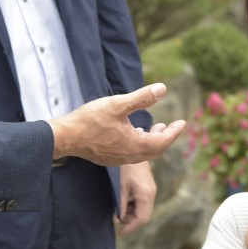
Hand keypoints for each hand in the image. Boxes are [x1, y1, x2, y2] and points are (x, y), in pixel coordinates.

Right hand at [49, 84, 184, 165]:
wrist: (65, 137)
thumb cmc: (90, 119)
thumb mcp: (118, 104)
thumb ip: (141, 98)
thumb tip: (163, 89)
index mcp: (135, 144)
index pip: (162, 142)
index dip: (174, 132)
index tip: (182, 122)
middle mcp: (129, 156)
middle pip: (155, 150)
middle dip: (166, 137)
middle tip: (173, 125)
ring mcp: (118, 159)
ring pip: (143, 153)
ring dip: (152, 141)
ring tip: (156, 128)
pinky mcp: (108, 158)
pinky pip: (131, 154)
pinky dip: (139, 144)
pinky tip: (133, 132)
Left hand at [117, 161, 156, 235]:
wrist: (132, 146)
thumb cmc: (124, 167)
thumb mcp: (120, 187)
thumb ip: (120, 205)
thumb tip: (117, 220)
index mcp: (146, 195)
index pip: (142, 219)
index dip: (131, 227)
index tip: (120, 233)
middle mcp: (151, 193)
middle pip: (143, 215)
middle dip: (130, 221)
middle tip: (115, 220)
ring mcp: (149, 188)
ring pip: (142, 208)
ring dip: (130, 213)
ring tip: (117, 212)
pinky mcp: (146, 185)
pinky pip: (141, 201)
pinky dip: (132, 205)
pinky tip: (121, 202)